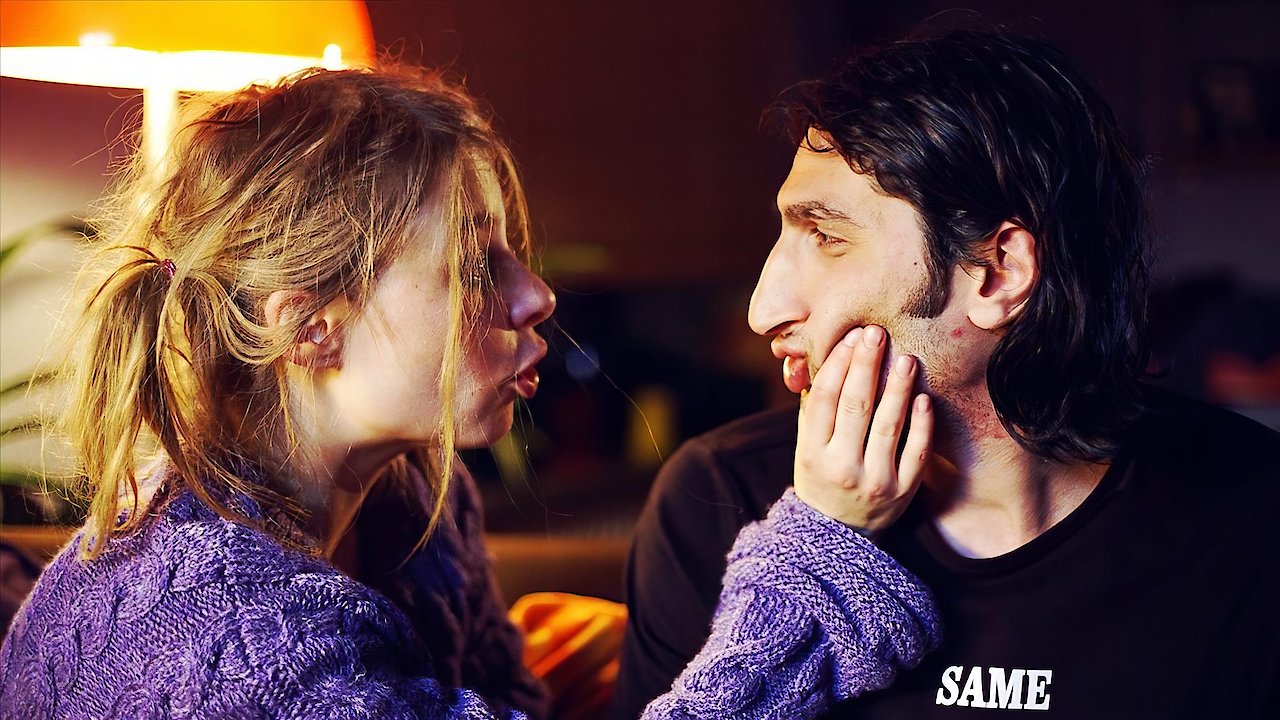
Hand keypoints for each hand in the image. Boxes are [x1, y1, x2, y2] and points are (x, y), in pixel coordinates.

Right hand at [794, 325, 932, 534]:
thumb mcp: (807, 446)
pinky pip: (916, 452)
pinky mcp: (903, 492)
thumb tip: (826, 356)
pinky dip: (921, 424)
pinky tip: (922, 397)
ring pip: (888, 426)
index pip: (825, 399)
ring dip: (897, 388)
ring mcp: (875, 481)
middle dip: (866, 365)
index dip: (838, 364)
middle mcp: (842, 467)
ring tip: (906, 359)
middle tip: (877, 334)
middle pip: (856, 406)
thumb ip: (815, 408)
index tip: (852, 338)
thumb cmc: (822, 476)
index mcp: (813, 452)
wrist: (838, 532)